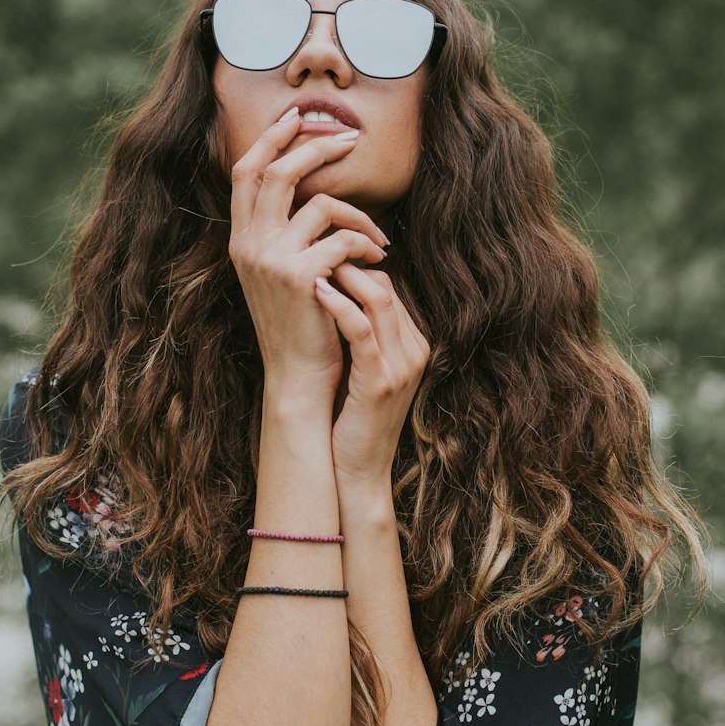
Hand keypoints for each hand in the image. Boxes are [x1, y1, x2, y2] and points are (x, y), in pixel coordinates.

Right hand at [228, 110, 388, 401]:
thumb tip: (315, 192)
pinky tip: (378, 263)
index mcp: (240, 240)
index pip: (246, 171)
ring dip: (360, 214)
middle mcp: (247, 245)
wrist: (298, 377)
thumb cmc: (301, 326)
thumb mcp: (282, 274)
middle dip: (315, 148)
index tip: (299, 117)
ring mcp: (269, 260)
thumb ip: (287, 234)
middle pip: (278, 171)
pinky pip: (342, 238)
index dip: (271, 138)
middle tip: (351, 140)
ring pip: (320, 203)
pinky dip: (366, 245)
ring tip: (380, 240)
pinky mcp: (299, 276)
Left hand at [313, 264, 430, 482]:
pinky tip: (315, 290)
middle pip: (385, 286)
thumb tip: (328, 295)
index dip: (353, 268)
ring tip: (310, 264)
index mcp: (413, 345)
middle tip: (310, 253)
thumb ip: (357, 337)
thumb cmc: (350, 419)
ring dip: (342, 276)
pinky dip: (338, 303)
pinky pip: (361, 328)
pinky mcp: (381, 380)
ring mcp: (402, 366)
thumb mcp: (361, 371)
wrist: (357, 472)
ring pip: (378, 298)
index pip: (387, 288)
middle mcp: (415, 351)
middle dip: (348, 264)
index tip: (317, 259)